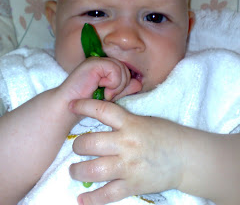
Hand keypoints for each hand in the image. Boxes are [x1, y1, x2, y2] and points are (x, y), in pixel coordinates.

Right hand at [57, 57, 141, 103]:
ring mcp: (97, 60)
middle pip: (125, 69)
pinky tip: (102, 89)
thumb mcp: (111, 96)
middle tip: (109, 96)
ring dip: (117, 86)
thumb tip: (138, 83)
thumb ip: (124, 89)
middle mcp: (101, 61)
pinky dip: (112, 83)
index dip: (124, 84)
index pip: (125, 70)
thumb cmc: (87, 103)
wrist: (68, 107)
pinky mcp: (94, 63)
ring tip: (106, 94)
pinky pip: (114, 70)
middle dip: (122, 86)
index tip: (113, 95)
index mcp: (105, 67)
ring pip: (121, 68)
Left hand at [69, 99, 184, 204]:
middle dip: (78, 145)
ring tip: (74, 170)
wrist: (186, 157)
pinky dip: (92, 199)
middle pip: (91, 143)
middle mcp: (127, 143)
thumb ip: (123, 120)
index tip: (72, 105)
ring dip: (78, 171)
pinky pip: (107, 194)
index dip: (84, 106)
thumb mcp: (144, 120)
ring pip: (94, 170)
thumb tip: (101, 118)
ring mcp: (129, 166)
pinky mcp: (133, 185)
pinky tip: (82, 198)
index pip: (103, 110)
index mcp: (131, 123)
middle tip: (77, 147)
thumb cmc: (165, 134)